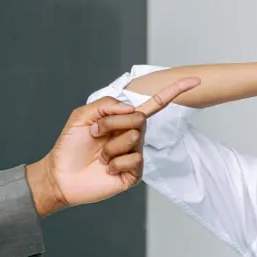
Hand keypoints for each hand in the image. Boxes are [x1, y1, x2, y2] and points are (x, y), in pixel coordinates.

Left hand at [26, 77, 200, 216]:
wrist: (61, 176)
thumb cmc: (70, 146)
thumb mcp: (82, 116)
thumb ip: (106, 105)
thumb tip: (133, 108)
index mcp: (124, 120)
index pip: (154, 104)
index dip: (174, 91)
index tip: (194, 80)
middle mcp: (134, 135)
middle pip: (139, 119)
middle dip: (112, 124)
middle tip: (95, 134)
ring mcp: (136, 154)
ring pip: (134, 139)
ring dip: (110, 146)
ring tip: (100, 155)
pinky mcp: (135, 173)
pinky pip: (134, 160)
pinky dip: (115, 163)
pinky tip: (106, 168)